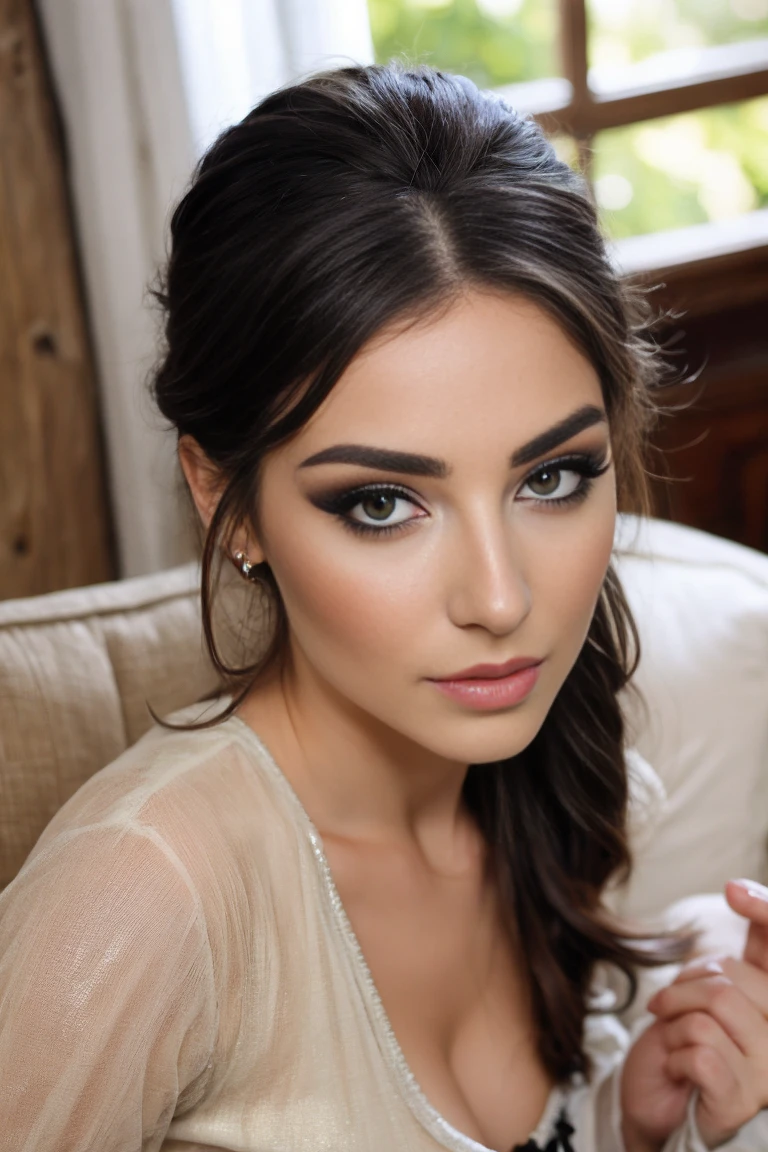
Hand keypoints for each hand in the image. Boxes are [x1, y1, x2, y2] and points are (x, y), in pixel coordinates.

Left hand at [640, 879, 767, 1148]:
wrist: (657, 1112)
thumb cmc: (683, 1051)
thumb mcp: (702, 997)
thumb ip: (727, 960)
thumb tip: (739, 888)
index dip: (764, 912)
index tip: (734, 889)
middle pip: (726, 978)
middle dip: (682, 986)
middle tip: (665, 1010)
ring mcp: (766, 1069)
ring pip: (712, 1010)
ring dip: (674, 1019)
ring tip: (670, 1039)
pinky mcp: (741, 1097)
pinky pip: (701, 1049)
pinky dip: (675, 1053)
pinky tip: (677, 1068)